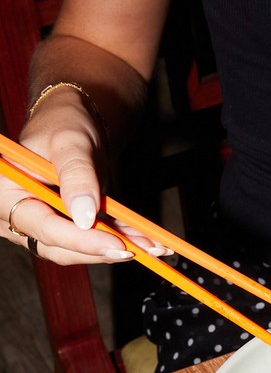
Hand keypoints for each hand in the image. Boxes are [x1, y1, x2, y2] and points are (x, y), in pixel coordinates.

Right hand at [1, 87, 169, 264]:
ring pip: (75, 249)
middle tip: (140, 250)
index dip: (80, 240)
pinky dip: (116, 241)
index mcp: (5, 190)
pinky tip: (146, 242)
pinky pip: (86, 241)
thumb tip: (86, 218)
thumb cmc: (64, 123)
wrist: (72, 122)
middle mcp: (15, 212)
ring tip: (153, 247)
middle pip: (57, 245)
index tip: (116, 245)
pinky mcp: (61, 226)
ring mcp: (38, 222)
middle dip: (101, 250)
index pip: (42, 226)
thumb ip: (77, 177)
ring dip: (114, 249)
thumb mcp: (70, 143)